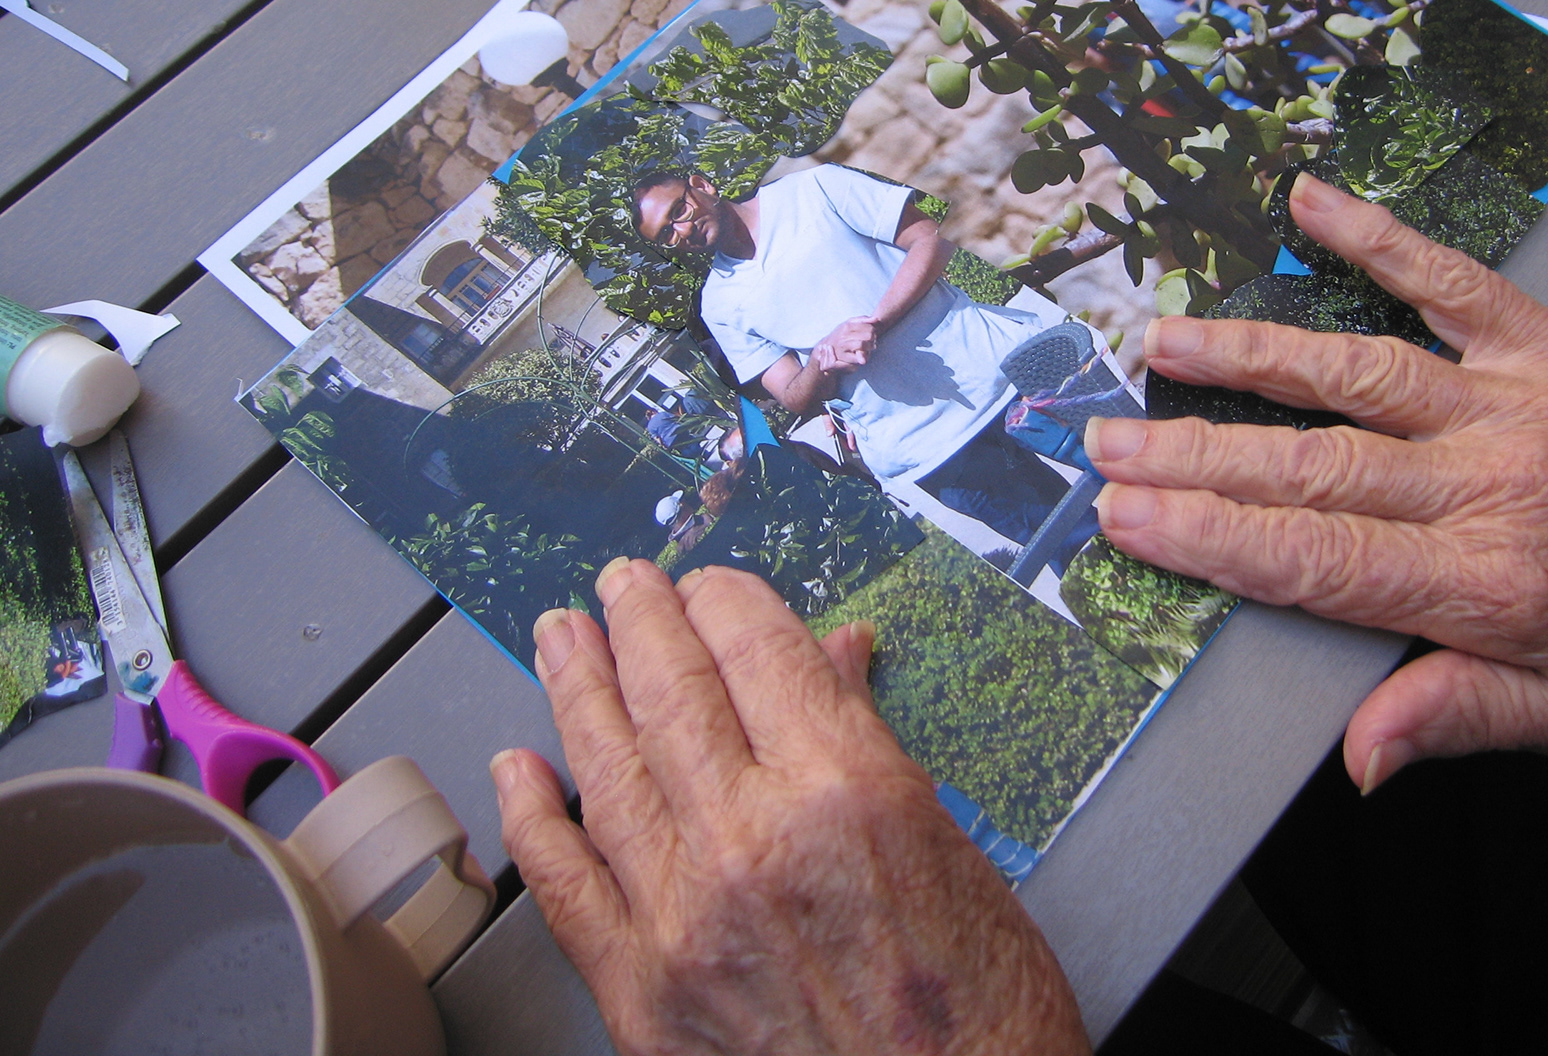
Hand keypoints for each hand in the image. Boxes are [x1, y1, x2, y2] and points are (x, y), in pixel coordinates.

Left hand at [492, 559, 1089, 1055]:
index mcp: (847, 791)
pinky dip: (533, 820)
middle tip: (623, 583)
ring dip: (576, 689)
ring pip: (607, 768)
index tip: (714, 585)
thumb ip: (871, 742)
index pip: (758, 650)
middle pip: (672, 693)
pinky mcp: (640, 995)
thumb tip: (835, 659)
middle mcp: (752, 840)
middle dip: (641, 621)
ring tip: (561, 637)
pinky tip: (517, 770)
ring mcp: (682, 919)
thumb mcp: (952, 847)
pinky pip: (564, 886)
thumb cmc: (981, 1011)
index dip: (727, 600)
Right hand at [813, 316, 878, 372]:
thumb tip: (877, 319)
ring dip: (870, 348)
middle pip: (868, 336)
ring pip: (863, 345)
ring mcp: (843, 346)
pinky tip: (864, 356)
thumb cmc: (842, 334)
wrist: (826, 347)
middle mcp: (844, 335)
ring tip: (870, 348)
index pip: (869, 327)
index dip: (874, 331)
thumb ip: (863, 320)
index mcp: (847, 325)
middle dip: (873, 339)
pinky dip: (864, 358)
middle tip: (873, 342)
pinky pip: (859, 357)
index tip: (873, 334)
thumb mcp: (850, 324)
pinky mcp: (844, 357)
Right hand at [1085, 172, 1547, 791]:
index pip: (1313, 562)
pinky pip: (1451, 281)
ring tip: (1160, 343)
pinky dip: (1378, 238)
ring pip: (1355, 373)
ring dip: (1248, 356)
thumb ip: (1460, 719)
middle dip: (1192, 455)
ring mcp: (1517, 403)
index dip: (1207, 538)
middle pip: (1309, 467)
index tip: (1125, 518)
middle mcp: (1491, 484)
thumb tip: (1356, 758)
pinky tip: (1312, 203)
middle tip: (1101, 441)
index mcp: (1489, 586)